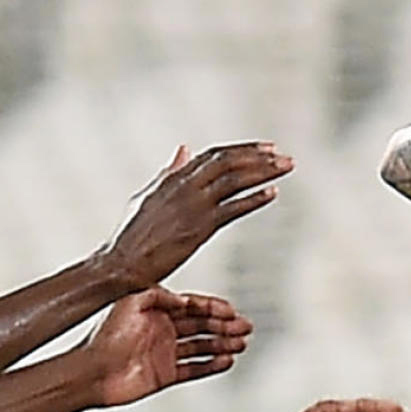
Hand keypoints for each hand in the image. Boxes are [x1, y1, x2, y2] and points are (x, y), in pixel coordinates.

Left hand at [86, 289, 252, 407]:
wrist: (93, 372)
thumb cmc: (105, 336)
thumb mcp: (130, 302)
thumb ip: (158, 295)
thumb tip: (184, 299)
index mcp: (156, 311)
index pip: (192, 306)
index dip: (212, 308)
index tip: (231, 310)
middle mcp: (163, 330)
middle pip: (202, 326)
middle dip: (225, 326)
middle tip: (245, 327)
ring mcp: (166, 353)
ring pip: (203, 347)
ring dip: (223, 344)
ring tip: (242, 344)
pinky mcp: (166, 375)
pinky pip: (195, 369)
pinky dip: (212, 365)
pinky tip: (227, 361)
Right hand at [103, 143, 293, 288]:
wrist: (124, 262)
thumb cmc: (133, 233)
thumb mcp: (149, 195)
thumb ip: (169, 171)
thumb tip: (184, 149)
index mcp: (175, 178)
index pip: (214, 155)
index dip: (243, 150)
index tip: (265, 149)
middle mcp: (185, 186)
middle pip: (229, 162)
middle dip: (259, 157)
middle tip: (283, 156)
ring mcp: (194, 206)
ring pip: (234, 180)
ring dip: (264, 172)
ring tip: (286, 167)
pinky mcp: (199, 227)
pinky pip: (233, 209)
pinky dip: (254, 199)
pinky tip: (273, 193)